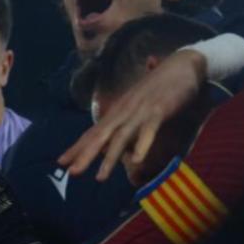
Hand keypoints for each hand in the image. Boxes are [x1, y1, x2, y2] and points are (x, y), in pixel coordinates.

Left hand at [59, 48, 206, 180]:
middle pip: (101, 136)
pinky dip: (142, 145)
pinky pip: (149, 130)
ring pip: (122, 137)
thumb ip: (128, 126)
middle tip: (71, 172)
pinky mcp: (159, 110)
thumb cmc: (160, 87)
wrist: (183, 65)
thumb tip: (122, 149)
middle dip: (85, 155)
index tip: (60, 161)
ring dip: (110, 158)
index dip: (77, 147)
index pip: (94, 132)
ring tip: (100, 178)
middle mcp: (124, 111)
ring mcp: (141, 111)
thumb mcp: (139, 108)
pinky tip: (137, 161)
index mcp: (118, 111)